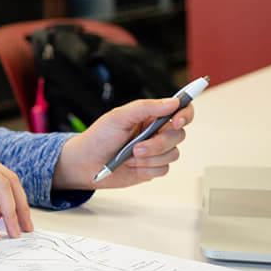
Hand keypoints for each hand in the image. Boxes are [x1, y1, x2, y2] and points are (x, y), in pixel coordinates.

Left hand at [52, 96, 194, 190]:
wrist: (85, 164)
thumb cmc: (99, 137)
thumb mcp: (119, 117)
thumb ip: (146, 108)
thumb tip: (174, 102)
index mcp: (150, 115)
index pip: (180, 110)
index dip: (185, 114)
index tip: (177, 121)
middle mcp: (156, 132)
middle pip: (179, 135)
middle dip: (159, 143)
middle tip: (137, 147)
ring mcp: (155, 151)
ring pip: (173, 154)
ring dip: (151, 157)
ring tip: (129, 157)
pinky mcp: (152, 168)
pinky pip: (164, 169)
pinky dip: (147, 169)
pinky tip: (131, 166)